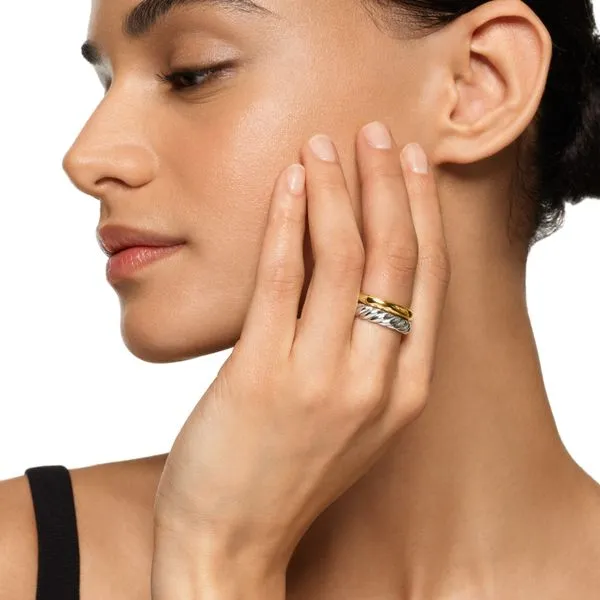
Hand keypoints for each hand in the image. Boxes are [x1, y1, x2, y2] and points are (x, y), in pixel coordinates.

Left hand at [153, 122, 449, 581]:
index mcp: (404, 389)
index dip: (421, 212)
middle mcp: (377, 380)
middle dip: (388, 184)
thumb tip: (357, 281)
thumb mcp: (351, 418)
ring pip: (343, 258)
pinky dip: (287, 223)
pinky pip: (282, 280)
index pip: (425, 278)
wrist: (232, 544)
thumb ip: (367, 356)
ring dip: (337, 190)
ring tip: (324, 145)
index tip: (410, 163)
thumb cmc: (287, 475)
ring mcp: (322, 380)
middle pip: (395, 257)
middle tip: (376, 133)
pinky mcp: (263, 377)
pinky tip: (287, 185)